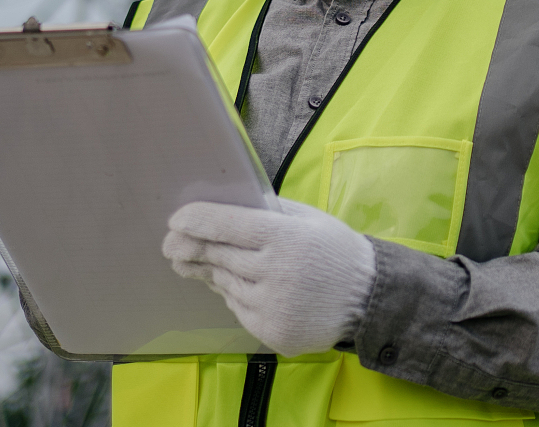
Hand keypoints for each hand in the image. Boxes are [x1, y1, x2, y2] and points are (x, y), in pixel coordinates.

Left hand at [165, 199, 377, 356]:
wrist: (368, 299)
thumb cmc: (336, 251)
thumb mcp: (309, 220)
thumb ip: (271, 212)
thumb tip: (230, 206)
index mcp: (285, 238)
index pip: (228, 225)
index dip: (198, 221)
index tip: (176, 220)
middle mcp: (275, 273)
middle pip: (219, 256)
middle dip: (191, 248)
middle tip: (170, 244)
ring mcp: (271, 307)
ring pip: (225, 284)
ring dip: (212, 271)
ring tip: (198, 262)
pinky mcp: (271, 332)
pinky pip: (240, 309)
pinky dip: (234, 294)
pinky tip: (237, 284)